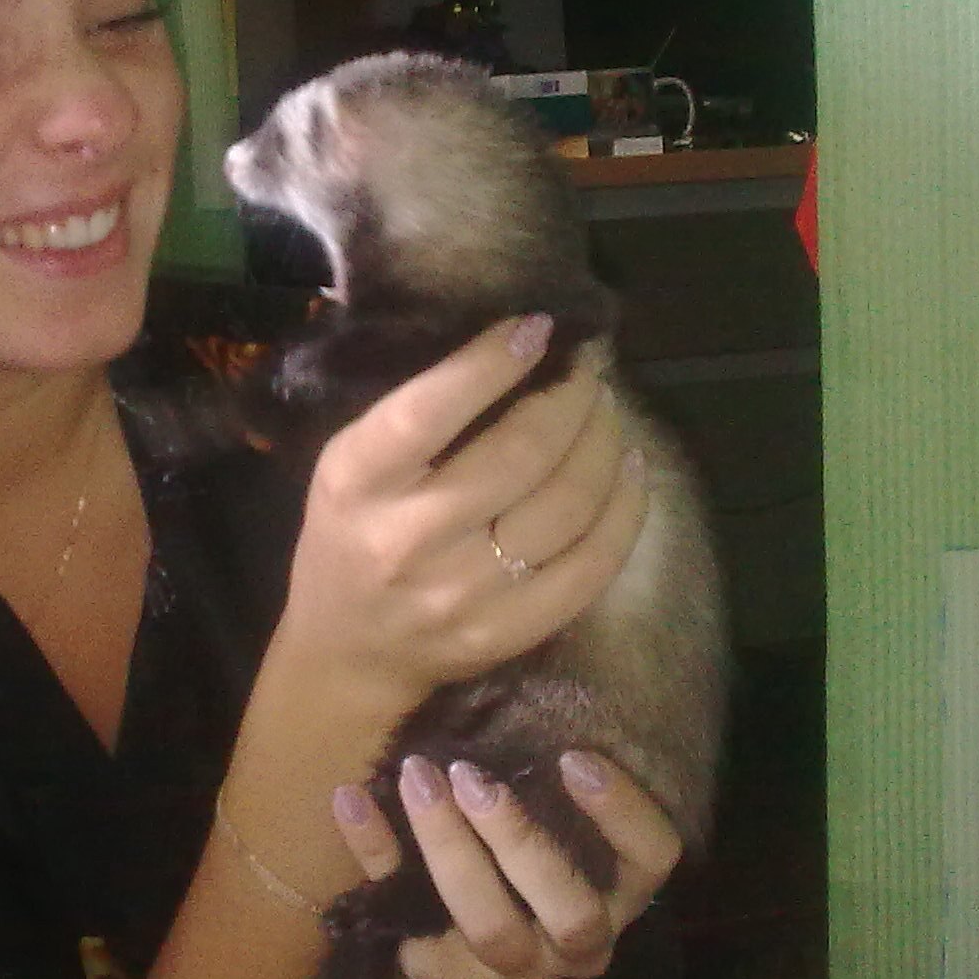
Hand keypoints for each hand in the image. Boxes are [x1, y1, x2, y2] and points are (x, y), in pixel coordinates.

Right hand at [272, 314, 648, 707]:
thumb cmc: (350, 532)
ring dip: (604, 445)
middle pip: (519, 455)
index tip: (536, 327)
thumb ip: (414, 416)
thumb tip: (516, 350)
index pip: (428, 411)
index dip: (490, 364)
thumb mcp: (350, 464)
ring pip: (565, 507)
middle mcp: (407, 538)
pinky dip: (624, 510)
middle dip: (571, 399)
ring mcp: (462, 593)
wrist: (347, 650)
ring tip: (610, 413)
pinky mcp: (506, 632)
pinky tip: (631, 471)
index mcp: (357, 481)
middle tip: (589, 371)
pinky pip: (590, 568)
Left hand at [334, 751, 681, 978]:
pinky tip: (350, 801)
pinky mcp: (453, 974)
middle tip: (467, 775)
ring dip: (452, 856)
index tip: (573, 758)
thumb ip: (541, 748)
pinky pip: (408, 926)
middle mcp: (581, 939)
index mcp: (618, 885)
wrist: (461, 905)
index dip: (622, 814)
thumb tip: (518, 644)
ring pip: (495, 933)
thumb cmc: (520, 817)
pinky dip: (376, 860)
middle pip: (570, 911)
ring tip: (417, 783)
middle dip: (517, 841)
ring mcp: (520, 967)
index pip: (652, 856)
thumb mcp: (543, 786)